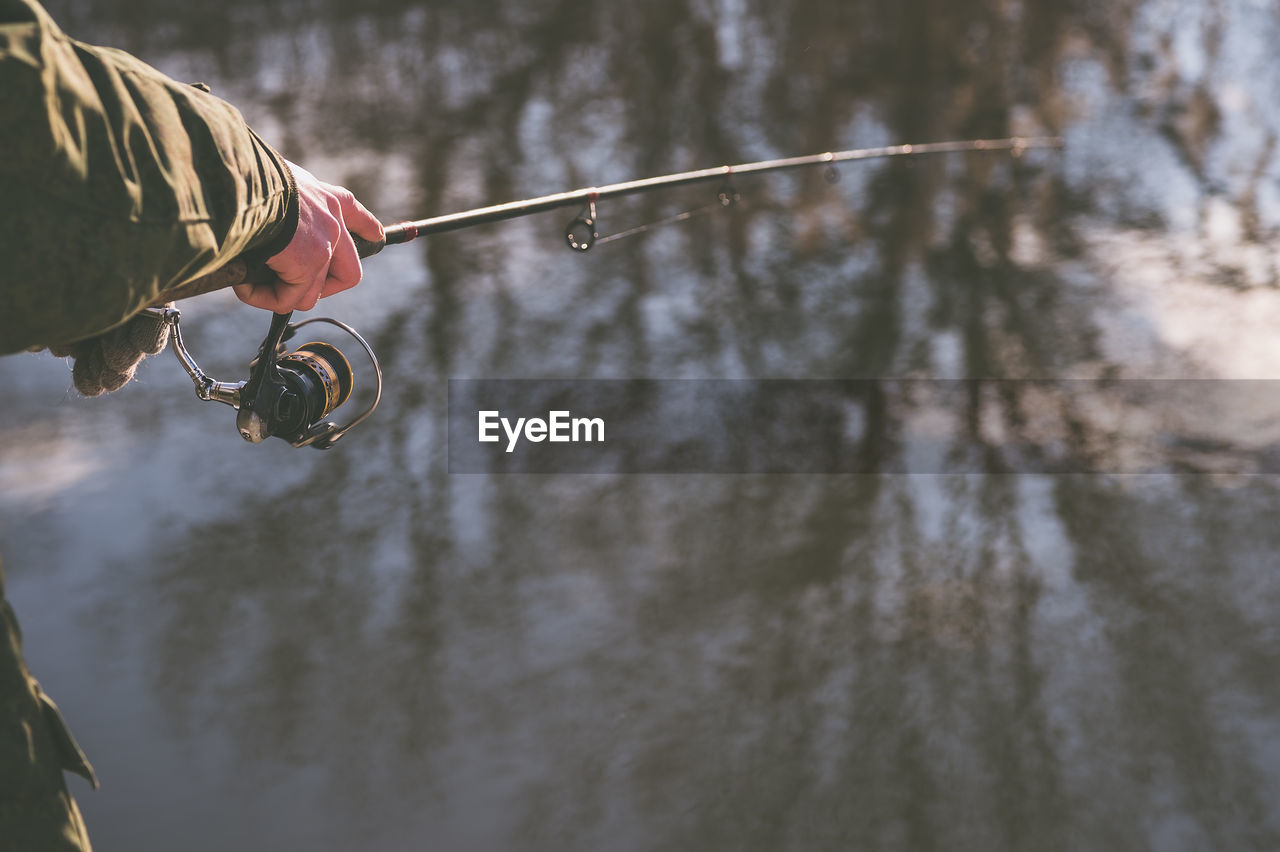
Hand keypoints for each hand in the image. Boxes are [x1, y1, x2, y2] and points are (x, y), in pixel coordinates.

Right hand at [232, 162, 383, 312]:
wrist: (242, 182)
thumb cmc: (246, 180)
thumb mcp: (273, 183)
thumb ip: (283, 205)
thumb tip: (267, 228)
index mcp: (325, 197)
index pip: (356, 213)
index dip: (367, 228)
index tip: (376, 236)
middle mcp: (333, 221)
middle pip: (349, 271)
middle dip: (325, 288)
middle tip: (297, 289)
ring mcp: (325, 246)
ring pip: (312, 292)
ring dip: (282, 294)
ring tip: (252, 284)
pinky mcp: (309, 265)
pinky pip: (289, 298)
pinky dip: (266, 298)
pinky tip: (245, 286)